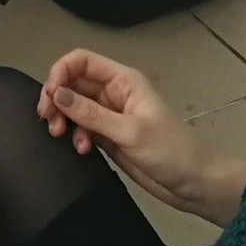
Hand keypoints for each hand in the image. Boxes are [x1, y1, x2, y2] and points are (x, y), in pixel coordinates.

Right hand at [38, 50, 245, 223]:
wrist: (195, 184)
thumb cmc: (170, 150)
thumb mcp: (130, 131)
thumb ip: (91, 113)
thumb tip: (55, 94)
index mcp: (123, 80)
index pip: (82, 61)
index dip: (60, 72)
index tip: (50, 97)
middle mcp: (114, 93)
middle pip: (73, 84)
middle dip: (57, 99)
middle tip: (50, 121)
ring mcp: (110, 116)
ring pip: (74, 107)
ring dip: (64, 119)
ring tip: (62, 137)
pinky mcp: (109, 138)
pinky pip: (82, 128)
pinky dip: (76, 136)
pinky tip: (82, 150)